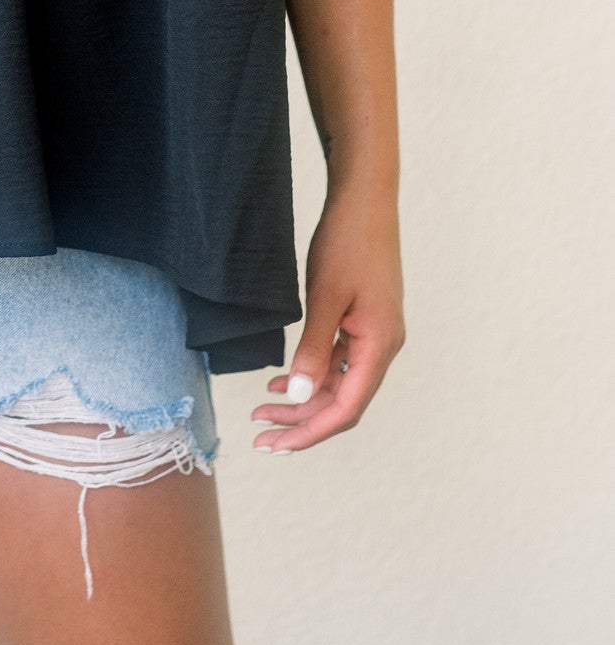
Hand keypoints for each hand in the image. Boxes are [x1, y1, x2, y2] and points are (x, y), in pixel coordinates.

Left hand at [250, 185, 404, 452]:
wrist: (365, 200)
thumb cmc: (347, 242)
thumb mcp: (325, 297)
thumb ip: (314, 350)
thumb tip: (297, 395)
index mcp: (380, 347)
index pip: (346, 409)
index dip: (309, 431)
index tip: (275, 444)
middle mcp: (383, 347)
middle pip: (343, 403)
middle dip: (302, 422)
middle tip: (261, 437)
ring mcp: (376, 334)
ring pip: (340, 384)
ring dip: (304, 400)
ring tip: (263, 410)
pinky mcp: (366, 321)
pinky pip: (340, 362)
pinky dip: (313, 374)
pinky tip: (283, 377)